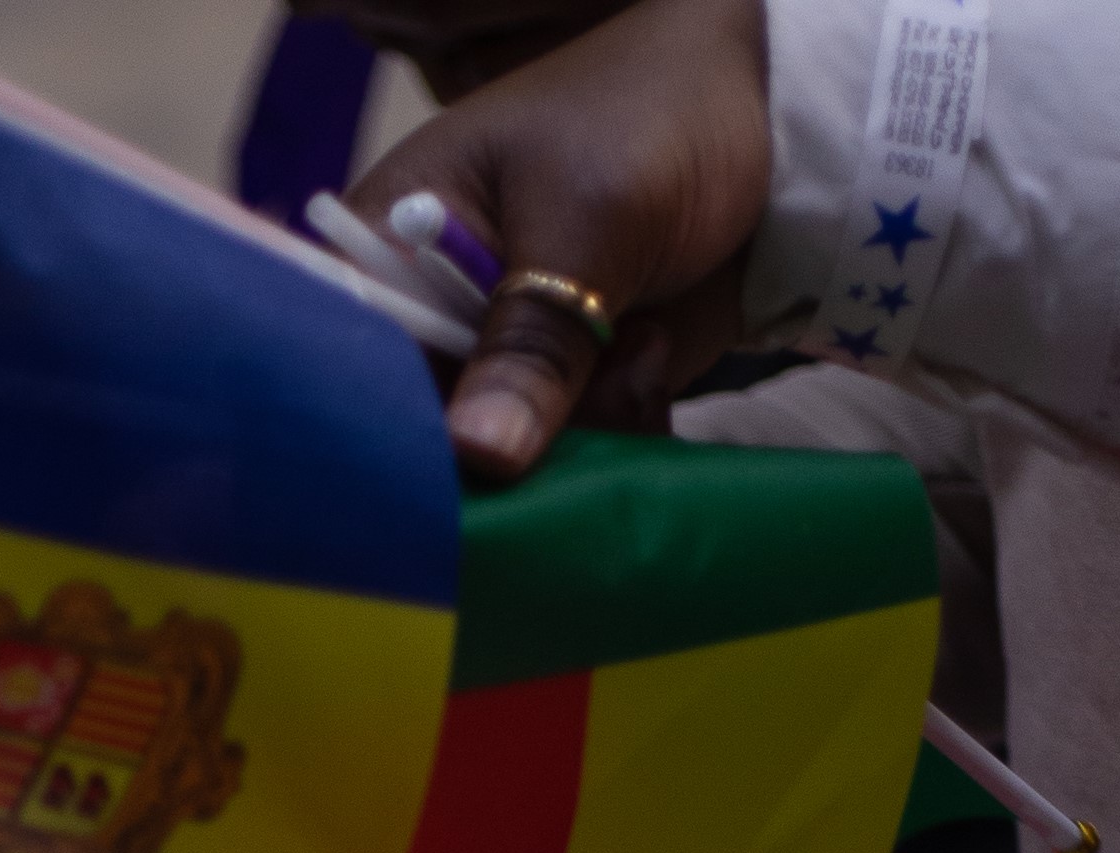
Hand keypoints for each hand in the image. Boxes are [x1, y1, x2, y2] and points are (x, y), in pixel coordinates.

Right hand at [352, 0, 772, 471]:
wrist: (766, 122)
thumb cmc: (648, 119)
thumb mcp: (585, 216)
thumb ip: (530, 341)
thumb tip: (478, 456)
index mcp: (391, 245)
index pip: (352, 362)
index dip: (383, 425)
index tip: (444, 464)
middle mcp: (434, 317)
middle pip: (423, 437)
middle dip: (500, 445)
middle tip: (572, 397)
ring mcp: (504, 363)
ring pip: (508, 464)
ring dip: (581, 435)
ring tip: (637, 348)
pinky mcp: (568, 396)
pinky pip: (571, 466)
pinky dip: (618, 441)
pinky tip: (652, 366)